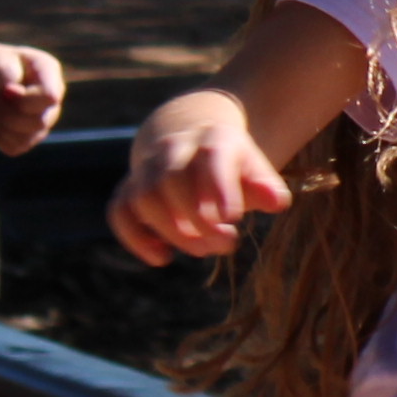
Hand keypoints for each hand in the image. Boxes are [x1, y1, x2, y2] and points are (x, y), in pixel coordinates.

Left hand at [0, 42, 69, 156]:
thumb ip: (6, 71)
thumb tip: (13, 94)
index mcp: (48, 70)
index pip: (49, 97)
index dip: (23, 100)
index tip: (4, 91)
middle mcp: (52, 96)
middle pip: (39, 122)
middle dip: (9, 114)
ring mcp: (44, 118)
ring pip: (29, 138)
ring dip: (3, 126)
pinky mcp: (29, 136)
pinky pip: (17, 147)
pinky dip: (0, 137)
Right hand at [113, 87, 292, 262]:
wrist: (193, 140)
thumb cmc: (231, 165)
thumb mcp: (254, 169)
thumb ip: (265, 185)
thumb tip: (277, 202)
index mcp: (213, 139)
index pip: (211, 157)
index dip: (218, 187)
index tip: (232, 218)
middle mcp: (173, 149)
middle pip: (171, 179)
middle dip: (197, 219)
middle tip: (227, 243)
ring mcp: (146, 168)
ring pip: (143, 196)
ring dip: (172, 231)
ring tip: (202, 249)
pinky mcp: (128, 190)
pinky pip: (119, 212)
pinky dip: (136, 238)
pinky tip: (162, 257)